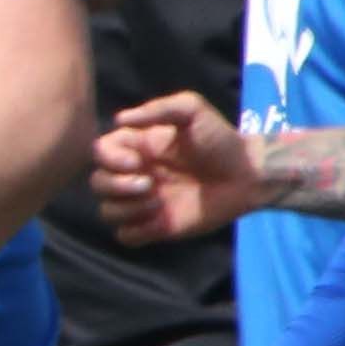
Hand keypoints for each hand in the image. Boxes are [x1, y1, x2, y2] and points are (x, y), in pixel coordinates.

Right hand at [93, 92, 258, 246]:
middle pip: (97, 184)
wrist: (247, 175)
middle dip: (117, 185)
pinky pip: (126, 236)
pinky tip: (159, 220)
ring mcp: (143, 203)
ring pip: (106, 212)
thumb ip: (157, 108)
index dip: (110, 159)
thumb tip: (118, 119)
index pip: (99, 153)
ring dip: (127, 208)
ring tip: (159, 202)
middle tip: (150, 184)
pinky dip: (135, 230)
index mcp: (136, 148)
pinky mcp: (155, 228)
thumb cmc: (219, 139)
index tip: (137, 161)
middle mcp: (134, 175)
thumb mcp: (192, 110)